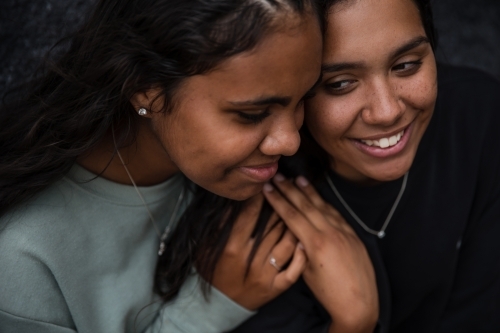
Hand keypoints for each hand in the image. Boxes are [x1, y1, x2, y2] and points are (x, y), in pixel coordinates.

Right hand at [211, 194, 306, 309]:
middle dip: (281, 205)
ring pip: (286, 244)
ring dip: (294, 225)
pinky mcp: (276, 288)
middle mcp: (250, 261)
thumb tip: (235, 200)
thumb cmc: (213, 271)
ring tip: (300, 207)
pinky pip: (294, 270)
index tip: (266, 183)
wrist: (219, 305)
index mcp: (232, 249)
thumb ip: (221, 225)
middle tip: (288, 188)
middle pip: (272, 227)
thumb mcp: (208, 247)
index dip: (259, 198)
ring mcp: (265, 275)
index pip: (250, 216)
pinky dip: (301, 255)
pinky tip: (304, 240)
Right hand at [262, 175, 378, 332]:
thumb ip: (300, 248)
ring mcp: (343, 232)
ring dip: (309, 191)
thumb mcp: (306, 272)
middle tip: (279, 176)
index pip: (291, 214)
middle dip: (290, 189)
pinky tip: (318, 197)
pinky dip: (325, 203)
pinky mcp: (353, 234)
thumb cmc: (329, 292)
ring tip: (298, 179)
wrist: (358, 302)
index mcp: (314, 243)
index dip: (278, 200)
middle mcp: (330, 232)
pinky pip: (336, 214)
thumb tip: (296, 232)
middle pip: (306, 205)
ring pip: (323, 206)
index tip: (268, 188)